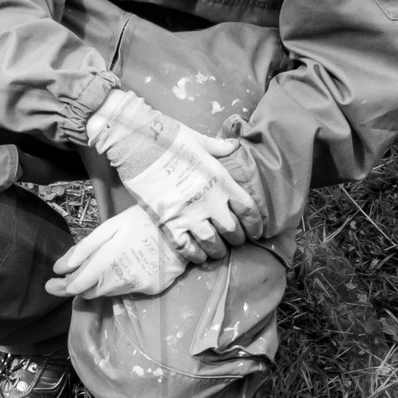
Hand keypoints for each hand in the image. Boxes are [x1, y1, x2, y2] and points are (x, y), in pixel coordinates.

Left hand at [46, 205, 192, 299]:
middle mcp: (121, 280)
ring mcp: (138, 286)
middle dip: (78, 286)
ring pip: (108, 292)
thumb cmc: (144, 220)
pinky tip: (122, 267)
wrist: (184, 226)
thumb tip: (60, 268)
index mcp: (108, 262)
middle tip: (67, 278)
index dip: (62, 287)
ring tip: (98, 267)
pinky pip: (126, 290)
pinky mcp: (151, 289)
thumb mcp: (112, 225)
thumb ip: (85, 248)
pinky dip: (118, 283)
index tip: (50, 284)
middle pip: (90, 292)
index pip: (77, 286)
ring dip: (98, 284)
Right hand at [85, 89, 261, 249]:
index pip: (248, 209)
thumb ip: (220, 148)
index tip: (256, 231)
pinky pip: (186, 248)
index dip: (255, 224)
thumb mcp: (201, 141)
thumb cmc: (172, 140)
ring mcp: (189, 216)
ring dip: (218, 251)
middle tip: (236, 241)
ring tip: (218, 252)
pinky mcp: (168, 224)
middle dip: (237, 239)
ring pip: (212, 244)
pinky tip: (199, 257)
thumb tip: (233, 145)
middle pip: (232, 230)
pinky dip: (195, 255)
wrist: (140, 147)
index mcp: (222, 181)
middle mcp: (209, 202)